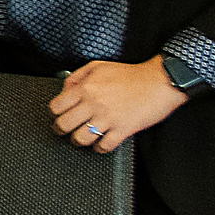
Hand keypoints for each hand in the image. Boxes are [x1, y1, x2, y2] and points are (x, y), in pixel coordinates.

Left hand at [51, 56, 190, 156]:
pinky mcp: (123, 129)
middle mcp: (93, 104)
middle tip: (64, 130)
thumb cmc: (131, 74)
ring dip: (78, 140)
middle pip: (64, 124)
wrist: (160, 81)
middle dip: (61, 129)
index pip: (56, 106)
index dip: (54, 113)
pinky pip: (104, 146)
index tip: (58, 115)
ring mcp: (108, 118)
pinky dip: (100, 148)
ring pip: (81, 138)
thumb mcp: (99, 67)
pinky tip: (101, 143)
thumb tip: (64, 90)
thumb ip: (77, 77)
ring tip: (82, 137)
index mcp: (86, 88)